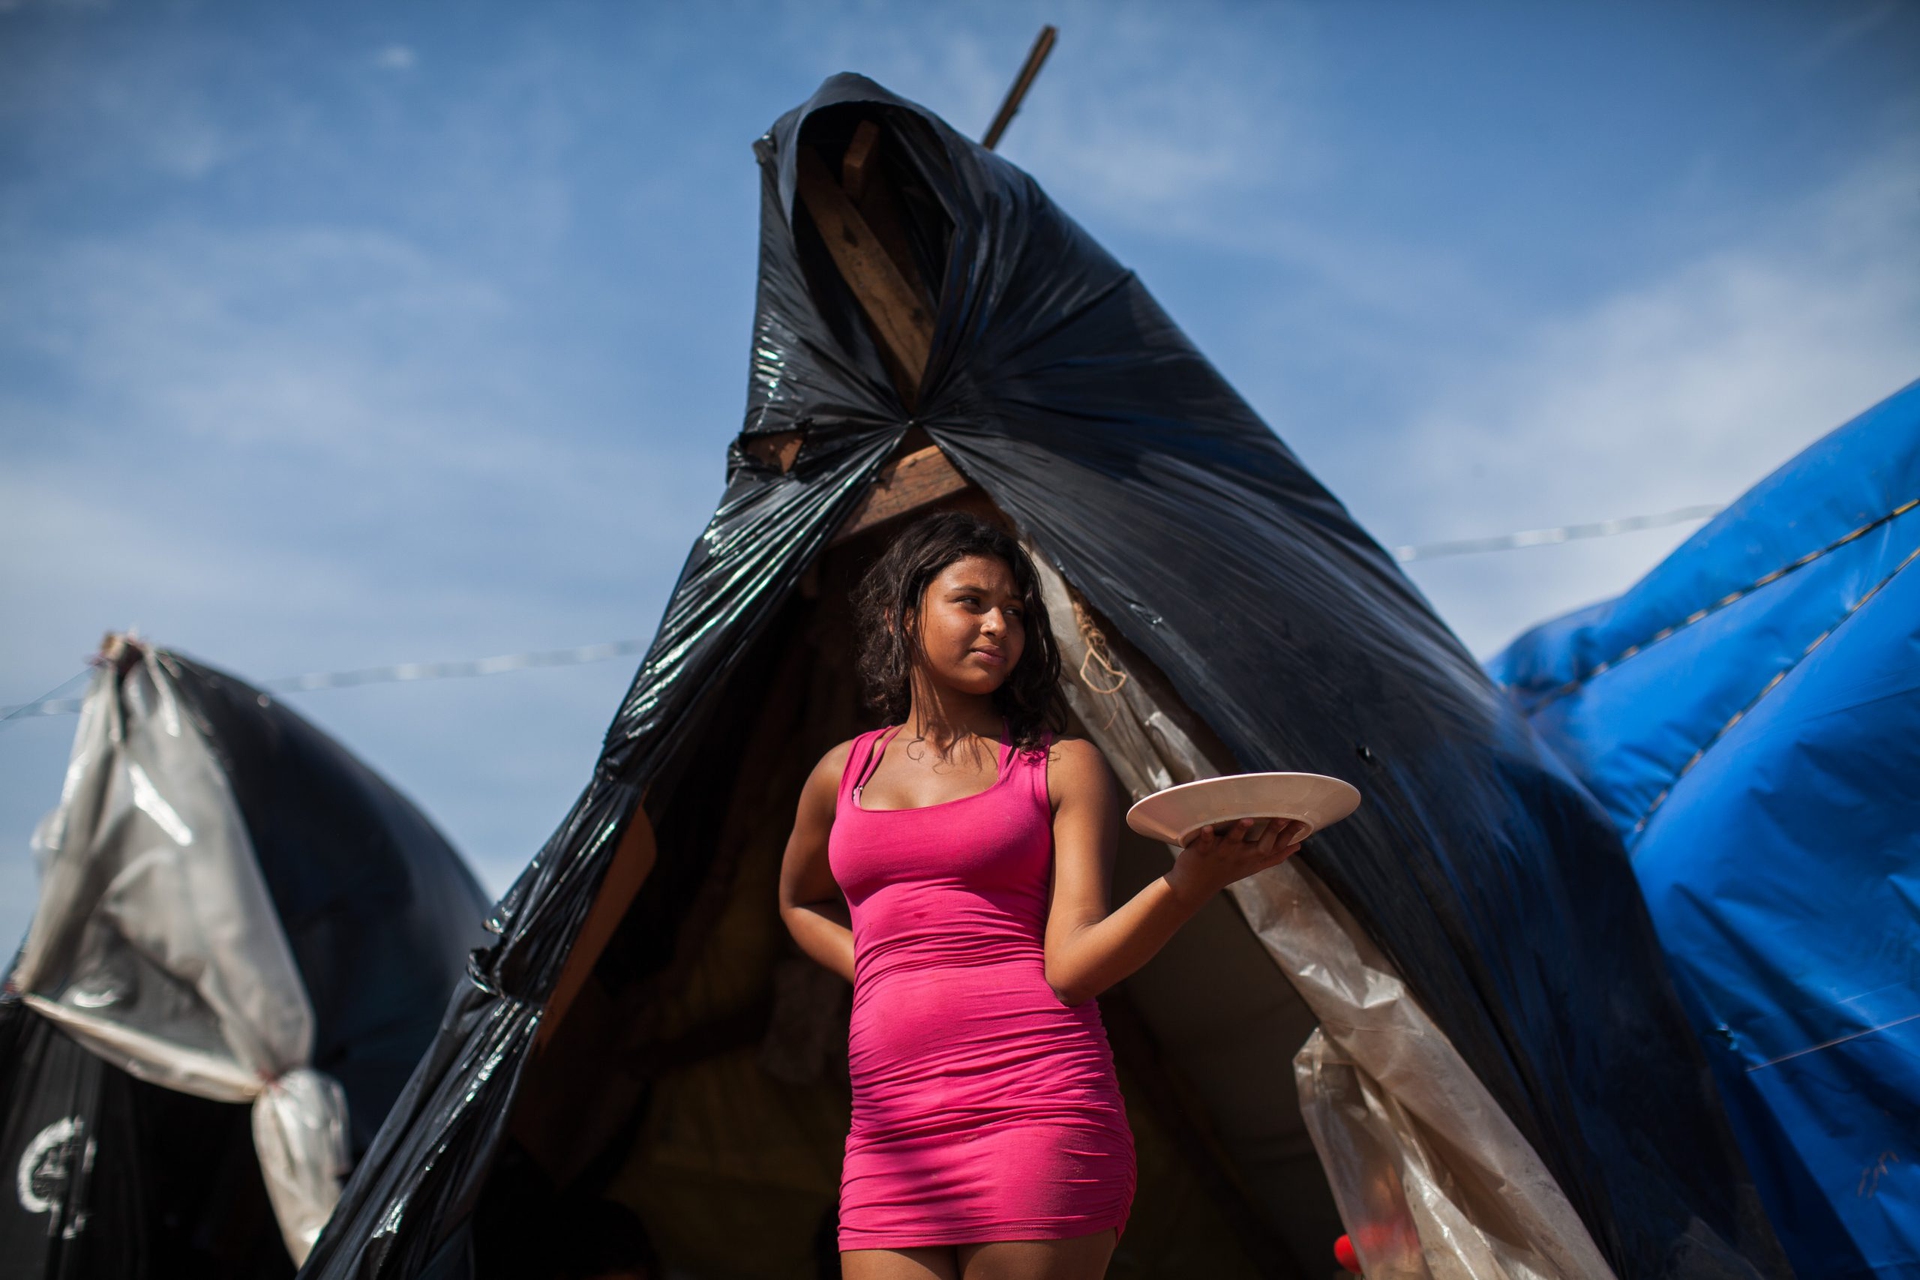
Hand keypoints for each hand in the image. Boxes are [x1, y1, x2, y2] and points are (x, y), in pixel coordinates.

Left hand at [1164, 816, 1308, 907]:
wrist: (1194, 886)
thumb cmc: (1226, 870)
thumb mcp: (1254, 865)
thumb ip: (1275, 856)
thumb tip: (1297, 846)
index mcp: (1254, 858)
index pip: (1277, 847)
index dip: (1290, 835)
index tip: (1303, 821)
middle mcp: (1242, 857)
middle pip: (1261, 846)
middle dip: (1273, 832)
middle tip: (1283, 817)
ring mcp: (1222, 854)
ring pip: (1233, 842)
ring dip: (1240, 831)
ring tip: (1247, 820)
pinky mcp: (1203, 852)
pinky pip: (1205, 842)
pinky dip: (1206, 835)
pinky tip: (1207, 828)